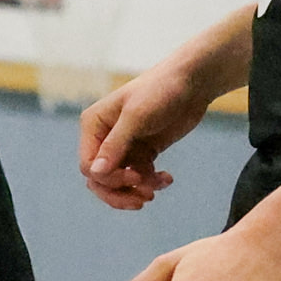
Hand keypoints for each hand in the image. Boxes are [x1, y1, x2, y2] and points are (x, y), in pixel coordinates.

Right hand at [79, 61, 211, 210]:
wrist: (192, 82)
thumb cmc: (161, 89)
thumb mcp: (137, 116)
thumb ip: (115, 145)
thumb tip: (95, 172)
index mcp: (94, 124)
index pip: (89, 165)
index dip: (108, 178)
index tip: (135, 177)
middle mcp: (104, 137)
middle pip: (100, 179)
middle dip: (120, 191)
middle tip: (144, 199)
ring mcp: (124, 146)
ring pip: (120, 182)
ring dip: (138, 189)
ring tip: (156, 188)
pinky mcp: (143, 151)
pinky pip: (140, 177)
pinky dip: (152, 182)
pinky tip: (167, 178)